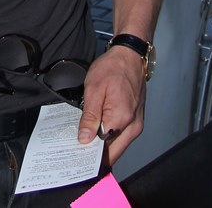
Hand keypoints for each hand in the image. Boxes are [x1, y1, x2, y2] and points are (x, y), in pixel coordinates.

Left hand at [78, 46, 146, 165]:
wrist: (130, 56)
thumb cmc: (113, 68)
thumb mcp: (94, 88)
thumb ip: (90, 116)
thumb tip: (84, 139)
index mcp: (121, 119)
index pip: (103, 148)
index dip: (88, 151)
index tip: (75, 150)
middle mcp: (133, 127)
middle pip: (113, 153)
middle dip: (96, 154)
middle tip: (78, 147)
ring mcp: (136, 125)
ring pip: (118, 146)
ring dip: (103, 146)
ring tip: (85, 137)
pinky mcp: (136, 120)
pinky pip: (122, 137)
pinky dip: (110, 137)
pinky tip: (97, 130)